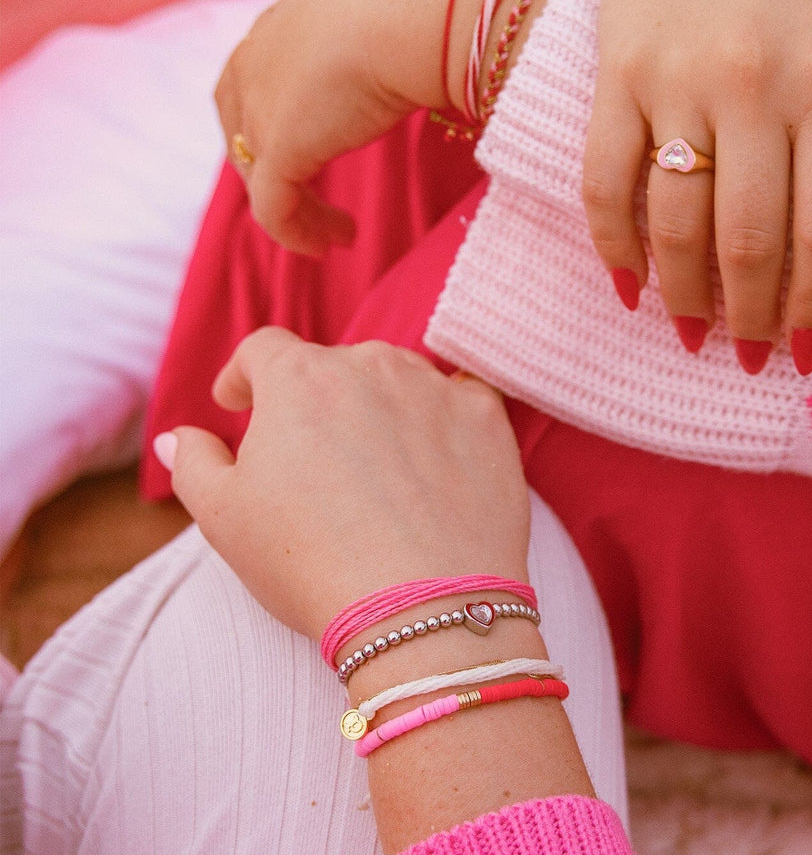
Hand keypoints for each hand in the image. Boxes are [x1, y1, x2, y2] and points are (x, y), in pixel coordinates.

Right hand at [156, 328, 530, 639]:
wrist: (424, 608)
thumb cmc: (312, 562)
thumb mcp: (224, 518)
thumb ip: (194, 464)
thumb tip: (178, 437)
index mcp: (300, 378)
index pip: (263, 350)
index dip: (245, 375)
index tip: (238, 402)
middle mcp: (371, 365)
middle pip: (333, 365)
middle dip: (315, 400)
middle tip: (314, 457)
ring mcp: (435, 387)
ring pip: (397, 378)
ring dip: (380, 406)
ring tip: (376, 465)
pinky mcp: (486, 418)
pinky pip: (460, 398)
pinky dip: (443, 419)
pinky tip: (436, 459)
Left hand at [215, 0, 506, 256]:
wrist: (418, 8)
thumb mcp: (388, 8)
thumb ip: (382, 31)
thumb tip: (426, 37)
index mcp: (278, 27)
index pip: (251, 84)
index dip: (272, 124)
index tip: (316, 153)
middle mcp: (255, 63)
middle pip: (244, 134)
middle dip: (276, 172)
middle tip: (316, 201)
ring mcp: (261, 107)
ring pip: (260, 177)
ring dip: (297, 211)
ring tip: (335, 235)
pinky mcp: (280, 149)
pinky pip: (274, 208)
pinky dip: (297, 233)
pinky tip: (333, 244)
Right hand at [583, 0, 811, 372]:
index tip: (804, 352)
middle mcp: (754, 85)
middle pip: (749, 235)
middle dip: (749, 314)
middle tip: (745, 355)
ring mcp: (677, 81)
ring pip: (675, 219)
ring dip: (683, 294)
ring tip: (692, 333)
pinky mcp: (617, 78)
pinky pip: (605, 180)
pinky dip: (613, 245)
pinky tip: (628, 288)